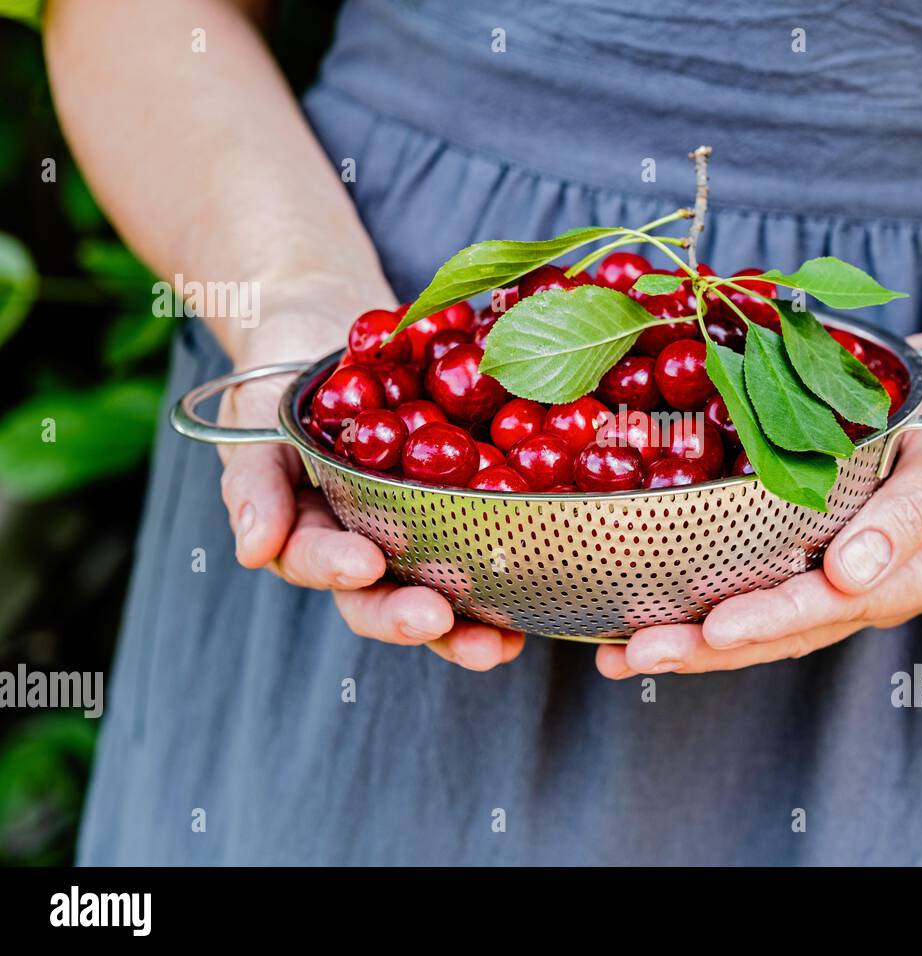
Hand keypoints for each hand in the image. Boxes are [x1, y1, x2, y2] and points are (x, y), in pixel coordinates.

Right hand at [215, 322, 524, 670]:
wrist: (330, 338)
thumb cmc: (283, 389)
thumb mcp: (256, 424)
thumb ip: (253, 485)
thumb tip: (252, 552)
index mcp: (317, 537)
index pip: (323, 563)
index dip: (339, 568)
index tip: (363, 561)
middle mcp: (373, 547)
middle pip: (389, 599)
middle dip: (413, 619)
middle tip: (439, 621)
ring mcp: (425, 532)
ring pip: (447, 590)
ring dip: (474, 623)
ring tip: (501, 643)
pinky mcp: (472, 504)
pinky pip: (496, 534)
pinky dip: (521, 562)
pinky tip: (550, 575)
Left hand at [595, 336, 921, 676]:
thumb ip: (909, 512)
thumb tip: (852, 575)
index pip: (845, 604)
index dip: (776, 618)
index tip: (714, 631)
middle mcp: (893, 586)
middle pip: (798, 631)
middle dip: (713, 649)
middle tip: (634, 658)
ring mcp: (864, 576)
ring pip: (778, 620)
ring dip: (701, 641)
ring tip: (623, 655)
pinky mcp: (832, 552)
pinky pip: (773, 584)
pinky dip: (715, 599)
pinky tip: (654, 615)